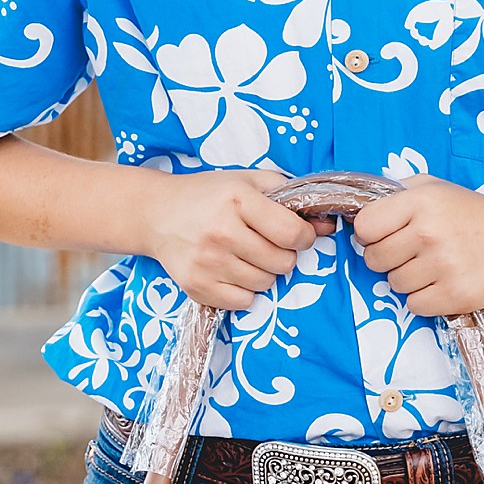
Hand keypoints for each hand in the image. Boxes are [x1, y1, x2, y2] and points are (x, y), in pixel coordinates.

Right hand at [138, 170, 328, 310]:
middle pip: (283, 263)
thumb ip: (289, 196)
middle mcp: (221, 232)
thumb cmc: (208, 195)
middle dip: (284, 255)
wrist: (156, 213)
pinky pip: (243, 302)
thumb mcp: (247, 181)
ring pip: (265, 284)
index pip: (292, 234)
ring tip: (247, 255)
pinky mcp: (196, 285)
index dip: (304, 237)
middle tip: (267, 244)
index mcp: (237, 200)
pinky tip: (232, 271)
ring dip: (264, 272)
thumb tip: (328, 223)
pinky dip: (244, 290)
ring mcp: (207, 262)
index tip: (297, 234)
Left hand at [350, 176, 483, 317]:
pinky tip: (443, 282)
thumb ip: (398, 194)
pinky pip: (414, 305)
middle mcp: (429, 232)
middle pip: (374, 259)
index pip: (365, 226)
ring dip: (408, 278)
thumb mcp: (435, 186)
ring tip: (435, 265)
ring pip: (394, 284)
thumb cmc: (474, 213)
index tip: (385, 235)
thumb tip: (361, 212)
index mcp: (421, 201)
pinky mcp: (456, 295)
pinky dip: (424, 298)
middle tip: (412, 252)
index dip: (370, 233)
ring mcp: (443, 265)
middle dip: (387, 258)